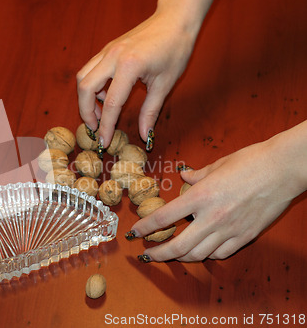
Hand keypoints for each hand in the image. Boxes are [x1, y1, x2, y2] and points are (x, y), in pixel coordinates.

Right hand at [77, 0, 213, 147]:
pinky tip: (107, 95)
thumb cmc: (175, 49)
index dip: (106, 126)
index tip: (104, 142)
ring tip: (101, 112)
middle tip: (95, 128)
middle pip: (85, 88)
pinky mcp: (107, 49)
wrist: (174, 20)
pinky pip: (90, 69)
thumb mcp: (165, 83)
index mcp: (130, 66)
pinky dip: (92, 85)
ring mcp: (107, 50)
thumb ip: (151, 111)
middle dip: (86, 112)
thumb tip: (146, 136)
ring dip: (86, 98)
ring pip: (83, 77)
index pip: (111, 103)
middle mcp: (113, 56)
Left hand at [131, 134, 306, 261]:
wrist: (284, 169)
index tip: (134, 234)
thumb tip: (183, 176)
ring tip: (171, 254)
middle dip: (158, 254)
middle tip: (148, 255)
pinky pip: (220, 254)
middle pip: (178, 246)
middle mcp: (212, 217)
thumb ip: (196, 175)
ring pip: (198, 254)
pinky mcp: (245, 236)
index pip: (163, 218)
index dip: (144, 228)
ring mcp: (229, 230)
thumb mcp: (217, 165)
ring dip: (181, 257)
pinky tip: (201, 250)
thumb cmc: (250, 161)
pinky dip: (206, 254)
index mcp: (200, 197)